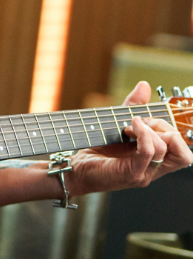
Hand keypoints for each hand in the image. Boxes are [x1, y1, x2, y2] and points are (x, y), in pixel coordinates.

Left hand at [67, 81, 192, 196]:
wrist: (76, 167)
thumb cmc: (96, 148)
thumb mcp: (118, 124)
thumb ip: (133, 106)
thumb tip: (144, 85)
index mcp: (154, 160)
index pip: (183, 153)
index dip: (171, 131)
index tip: (146, 121)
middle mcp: (153, 169)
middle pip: (183, 153)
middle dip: (164, 128)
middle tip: (139, 122)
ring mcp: (143, 173)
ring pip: (166, 150)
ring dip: (149, 130)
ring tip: (131, 125)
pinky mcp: (130, 173)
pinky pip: (148, 153)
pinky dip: (143, 136)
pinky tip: (130, 127)